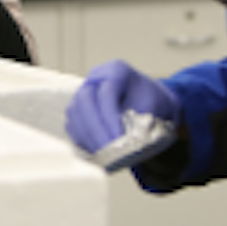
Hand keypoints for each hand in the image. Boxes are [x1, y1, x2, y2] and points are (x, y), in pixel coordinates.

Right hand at [65, 60, 179, 154]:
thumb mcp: (153, 107)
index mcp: (116, 71)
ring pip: (75, 113)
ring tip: (104, 154)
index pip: (106, 93)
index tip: (118, 139)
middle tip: (109, 149)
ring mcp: (83, 92)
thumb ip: (140, 121)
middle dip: (96, 128)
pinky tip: (98, 151)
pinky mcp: (78, 110)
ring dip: (88, 136)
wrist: (147, 102)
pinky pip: (73, 125)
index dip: (109, 117)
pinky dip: (83, 140)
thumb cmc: (151, 102)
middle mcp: (95, 79)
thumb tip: (126, 143)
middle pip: (84, 101)